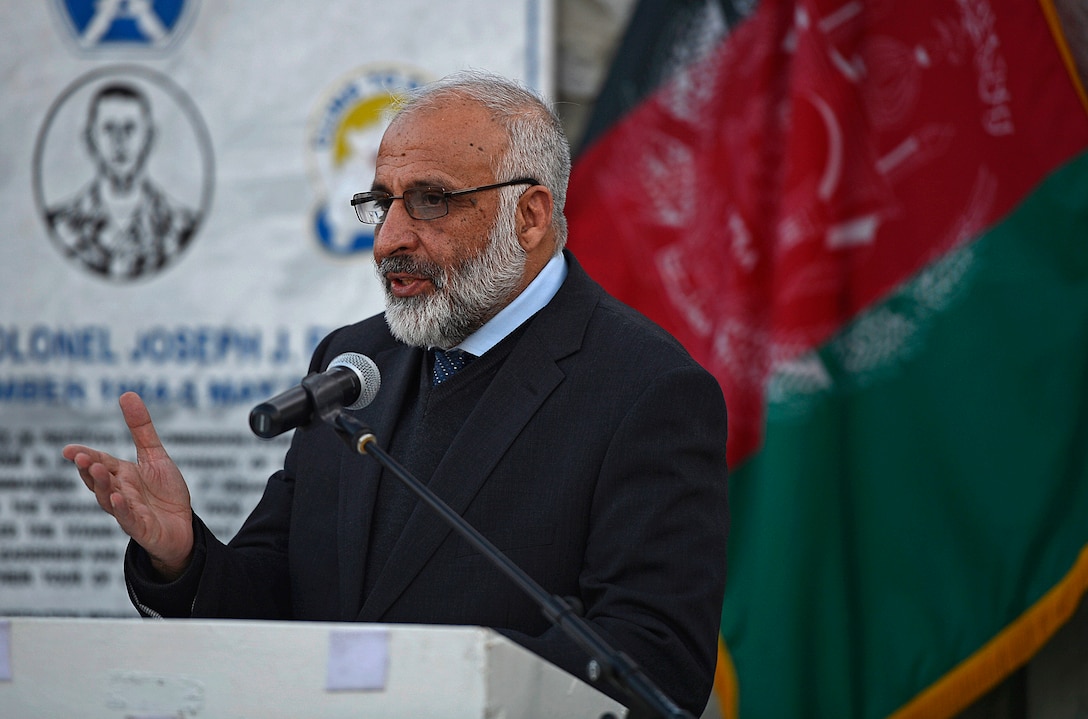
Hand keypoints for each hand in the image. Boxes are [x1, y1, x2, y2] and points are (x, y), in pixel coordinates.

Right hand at [63, 392, 193, 579]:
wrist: (183, 525)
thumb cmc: (165, 491)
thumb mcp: (155, 455)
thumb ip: (141, 428)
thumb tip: (127, 393)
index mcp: (121, 474)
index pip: (100, 462)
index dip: (85, 457)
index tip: (68, 450)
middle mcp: (119, 492)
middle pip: (99, 480)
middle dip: (89, 469)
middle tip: (81, 457)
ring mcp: (128, 511)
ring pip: (109, 499)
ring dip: (101, 486)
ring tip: (97, 471)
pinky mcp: (141, 528)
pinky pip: (128, 519)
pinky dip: (122, 509)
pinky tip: (117, 498)